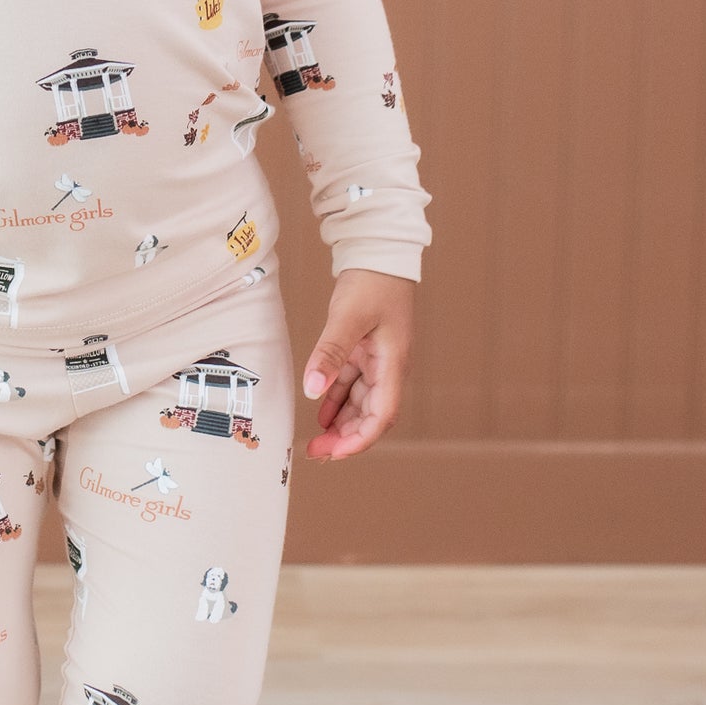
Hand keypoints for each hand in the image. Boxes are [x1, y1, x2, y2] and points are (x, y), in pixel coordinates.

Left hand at [301, 267, 413, 460]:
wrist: (379, 251)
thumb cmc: (371, 281)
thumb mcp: (348, 317)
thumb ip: (330, 353)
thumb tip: (312, 391)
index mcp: (393, 364)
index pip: (381, 417)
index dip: (358, 440)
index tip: (333, 453)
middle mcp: (389, 366)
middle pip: (371, 415)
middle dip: (347, 437)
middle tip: (316, 452)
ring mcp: (378, 358)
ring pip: (361, 401)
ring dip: (342, 421)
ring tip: (317, 438)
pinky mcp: (365, 347)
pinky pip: (353, 382)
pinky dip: (338, 397)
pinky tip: (321, 409)